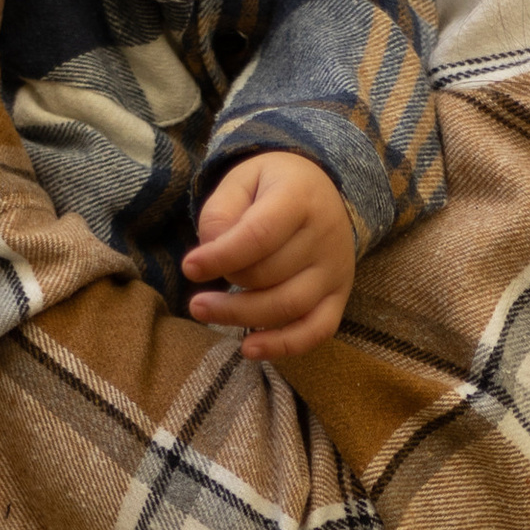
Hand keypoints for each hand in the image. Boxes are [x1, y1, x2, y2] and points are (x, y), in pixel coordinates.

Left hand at [181, 151, 356, 360]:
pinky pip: (316, 330)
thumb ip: (219, 213)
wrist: (322, 191)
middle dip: (227, 284)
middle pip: (269, 274)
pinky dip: (283, 346)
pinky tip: (249, 349)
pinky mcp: (339, 296)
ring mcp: (336, 269)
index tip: (190, 268)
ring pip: (287, 306)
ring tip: (204, 311)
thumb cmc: (271, 188)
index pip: (260, 236)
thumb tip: (209, 256)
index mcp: (300, 198)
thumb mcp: (240, 181)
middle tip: (197, 294)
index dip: (221, 257)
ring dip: (240, 316)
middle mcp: (325, 235)